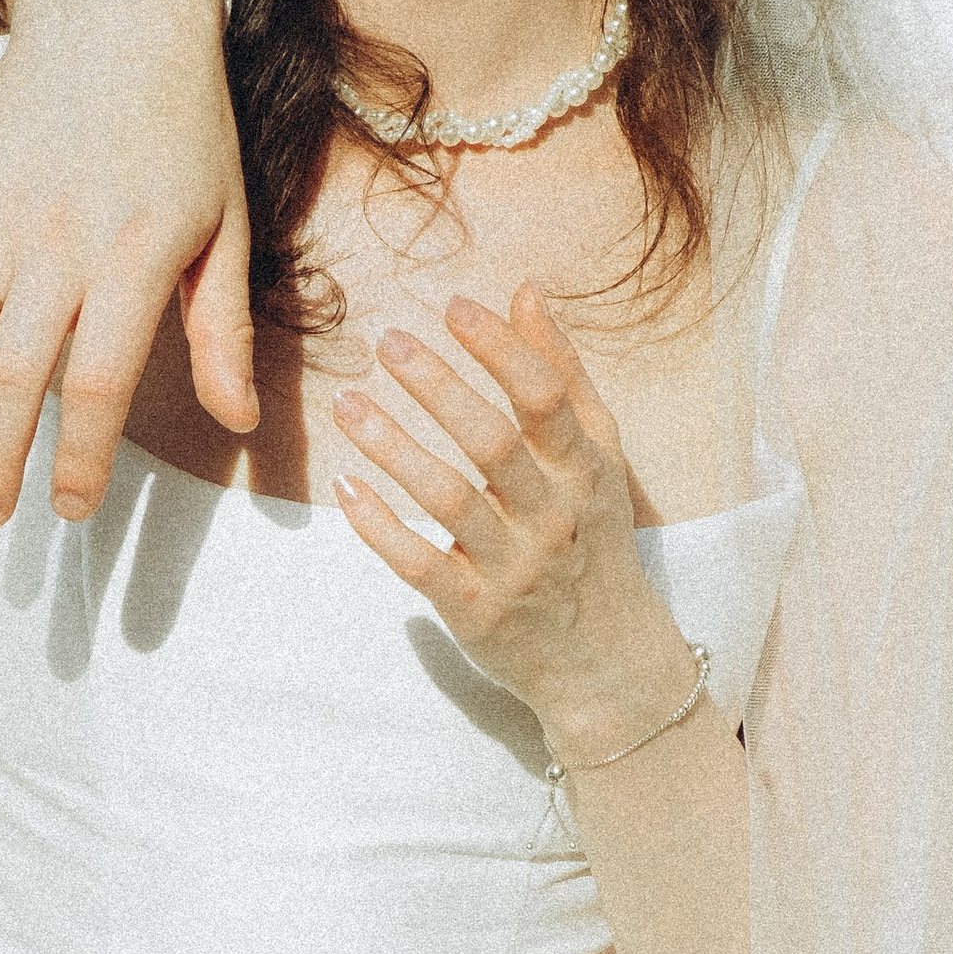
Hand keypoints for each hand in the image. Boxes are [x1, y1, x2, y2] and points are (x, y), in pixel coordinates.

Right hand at [0, 0, 254, 527]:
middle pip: (12, 379)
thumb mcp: (227, 225)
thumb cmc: (184, 127)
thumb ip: (224, 328)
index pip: (98, 387)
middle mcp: (59, 241)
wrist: (116, 13)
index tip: (72, 510)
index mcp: (136, 256)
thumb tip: (238, 421)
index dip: (81, 460)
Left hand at [331, 288, 699, 760]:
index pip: (544, 398)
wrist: (606, 661)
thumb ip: (563, 375)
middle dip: (437, 386)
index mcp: (584, 472)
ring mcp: (513, 569)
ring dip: (393, 447)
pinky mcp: (475, 613)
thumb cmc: (593, 539)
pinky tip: (345, 487)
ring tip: (347, 405)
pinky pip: (420, 565)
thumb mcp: (597, 458)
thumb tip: (526, 293)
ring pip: (448, 500)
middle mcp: (552, 517)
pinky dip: (379, 527)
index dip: (499, 348)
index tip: (453, 305)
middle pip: (491, 442)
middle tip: (387, 341)